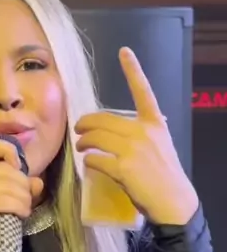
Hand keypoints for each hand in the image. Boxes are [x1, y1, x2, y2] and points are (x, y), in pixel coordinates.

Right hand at [0, 137, 43, 251]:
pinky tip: (21, 214)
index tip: (20, 169)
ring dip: (23, 197)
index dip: (9, 151)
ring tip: (25, 210)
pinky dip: (17, 206)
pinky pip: (2, 200)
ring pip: (5, 183)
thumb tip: (38, 181)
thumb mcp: (5, 203)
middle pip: (3, 168)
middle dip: (22, 184)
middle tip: (27, 201)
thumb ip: (20, 188)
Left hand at [74, 47, 198, 225]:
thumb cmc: (164, 175)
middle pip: (104, 119)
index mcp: (154, 123)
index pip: (143, 91)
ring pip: (96, 138)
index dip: (133, 70)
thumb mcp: (160, 145)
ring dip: (83, 141)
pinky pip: (96, 158)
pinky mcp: (123, 168)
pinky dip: (88, 159)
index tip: (124, 52)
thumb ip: (143, 134)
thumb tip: (119, 133)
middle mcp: (143, 131)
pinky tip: (87, 162)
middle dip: (86, 123)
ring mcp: (133, 149)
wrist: (172, 200)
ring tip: (80, 146)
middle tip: (78, 129)